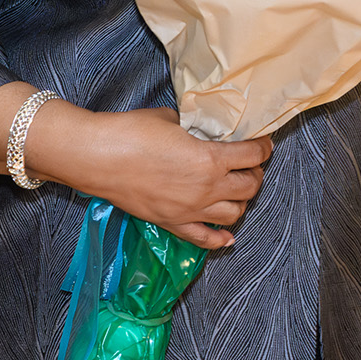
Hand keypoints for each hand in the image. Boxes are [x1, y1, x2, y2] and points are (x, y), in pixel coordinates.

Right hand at [35, 105, 272, 250]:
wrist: (97, 157)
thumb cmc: (131, 132)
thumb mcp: (171, 120)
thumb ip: (193, 129)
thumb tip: (200, 131)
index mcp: (210, 159)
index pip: (253, 156)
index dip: (263, 147)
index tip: (263, 143)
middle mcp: (206, 189)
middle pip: (249, 187)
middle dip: (255, 174)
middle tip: (250, 165)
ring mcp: (190, 210)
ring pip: (234, 214)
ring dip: (242, 202)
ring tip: (237, 190)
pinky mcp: (172, 223)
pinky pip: (204, 239)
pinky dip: (220, 239)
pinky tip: (228, 236)